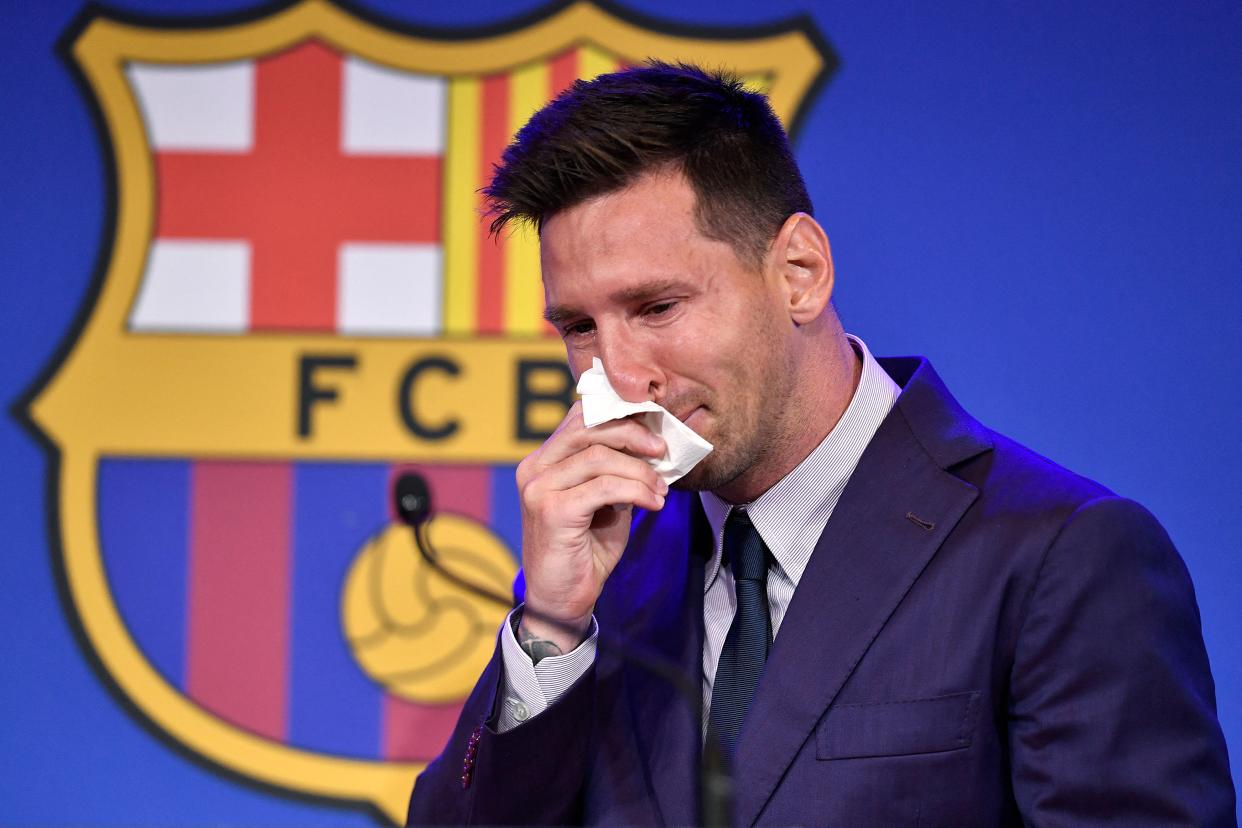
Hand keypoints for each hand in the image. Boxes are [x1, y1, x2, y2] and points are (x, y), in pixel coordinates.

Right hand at [515, 401, 667, 653]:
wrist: (564, 600)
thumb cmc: (585, 550)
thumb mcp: (604, 501)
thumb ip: (614, 471)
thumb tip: (650, 442)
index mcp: (543, 461)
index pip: (580, 418)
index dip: (619, 414)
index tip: (653, 427)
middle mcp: (534, 469)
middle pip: (588, 428)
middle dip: (632, 434)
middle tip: (661, 450)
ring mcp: (539, 489)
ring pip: (599, 457)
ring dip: (639, 470)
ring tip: (660, 487)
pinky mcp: (552, 511)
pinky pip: (604, 487)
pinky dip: (636, 490)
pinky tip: (654, 502)